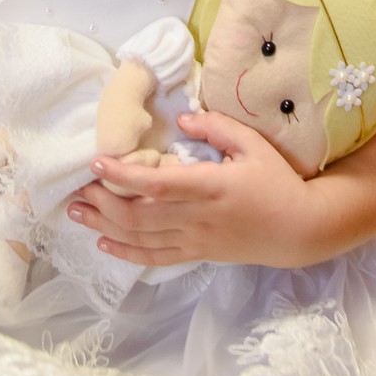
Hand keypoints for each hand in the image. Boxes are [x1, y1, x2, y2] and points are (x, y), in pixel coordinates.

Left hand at [69, 110, 334, 268]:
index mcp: (209, 186)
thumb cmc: (277, 181)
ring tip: (76, 212)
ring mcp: (195, 240)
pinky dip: (126, 252)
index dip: (123, 176)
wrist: (300, 230)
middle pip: (139, 215)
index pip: (157, 184)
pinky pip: (155, 258)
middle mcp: (196, 217)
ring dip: (105, 225)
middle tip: (75, 188)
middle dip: (102, 202)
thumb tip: (182, 118)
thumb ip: (217, 127)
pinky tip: (104, 242)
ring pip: (140, 238)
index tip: (96, 163)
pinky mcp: (197, 254)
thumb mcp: (253, 145)